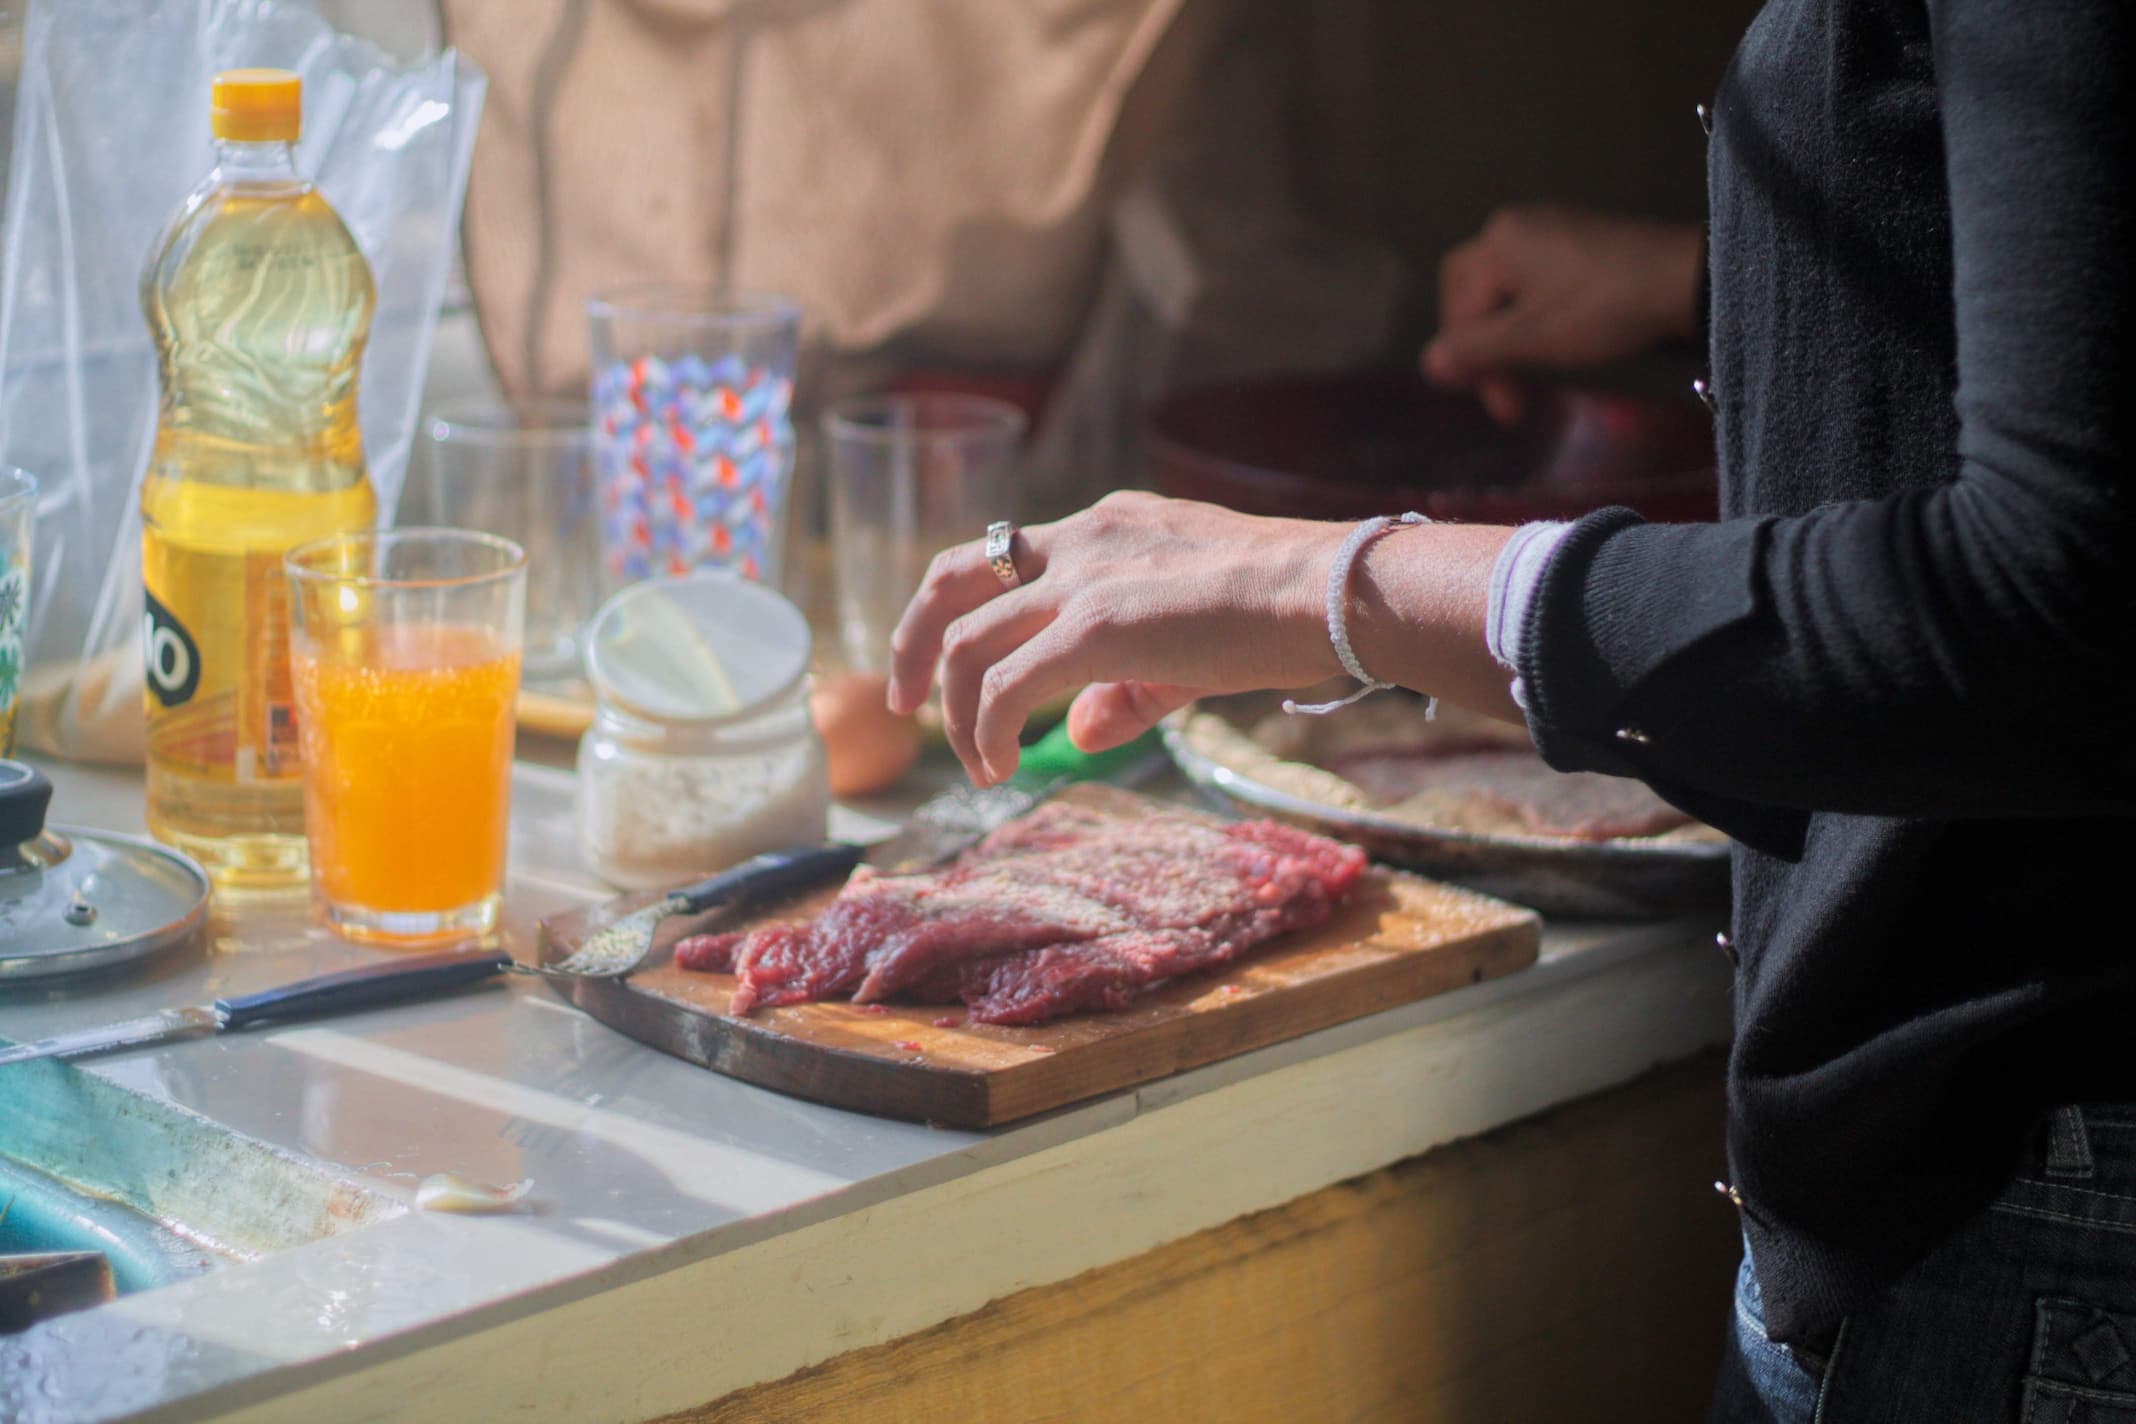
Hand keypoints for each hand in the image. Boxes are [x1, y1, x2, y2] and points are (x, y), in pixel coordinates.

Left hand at [886, 492, 1341, 785]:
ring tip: (976, 763)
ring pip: (969, 644)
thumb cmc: (1280, 614)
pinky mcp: (1094, 627)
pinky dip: (988, 731)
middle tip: (902, 698)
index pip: (1004, 556)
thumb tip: (1083, 734)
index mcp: (1102, 529)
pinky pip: (1007, 686)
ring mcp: (1082, 581)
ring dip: (957, 712)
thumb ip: (1127, 689)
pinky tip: (1002, 767)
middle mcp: (1079, 541)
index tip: (947, 660)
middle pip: (952, 578)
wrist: (1327, 591)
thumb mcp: (1189, 646)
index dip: (962, 608)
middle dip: (913, 641)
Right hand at [1423, 205, 1703, 422]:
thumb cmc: (1602, 307)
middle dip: (1484, 347)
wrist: (1686, 278)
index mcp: (1497, 243)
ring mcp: (1551, 228)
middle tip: (1507, 393)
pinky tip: (1556, 342)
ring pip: (1508, 290)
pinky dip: (1535, 317)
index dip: (1469, 361)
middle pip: (1475, 293)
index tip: (1499, 404)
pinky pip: (1537, 280)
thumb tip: (1428, 362)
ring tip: (1532, 375)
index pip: (1458, 308)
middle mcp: (1516, 225)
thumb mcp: (1532, 337)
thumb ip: (1475, 350)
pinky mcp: (1581, 239)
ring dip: (1511, 337)